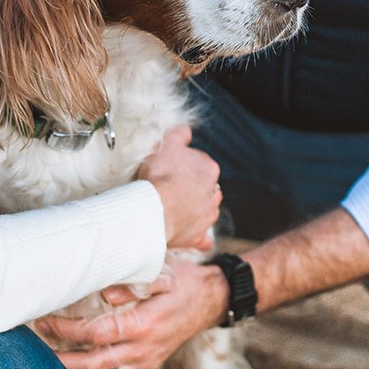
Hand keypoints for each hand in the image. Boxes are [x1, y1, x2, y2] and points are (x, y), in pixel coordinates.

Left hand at [36, 261, 229, 368]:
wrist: (213, 300)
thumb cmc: (184, 281)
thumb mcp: (163, 273)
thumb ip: (133, 283)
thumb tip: (104, 293)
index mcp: (144, 324)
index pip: (95, 334)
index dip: (66, 330)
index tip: (44, 320)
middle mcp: (143, 349)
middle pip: (92, 364)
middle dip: (60, 359)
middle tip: (34, 350)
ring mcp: (145, 361)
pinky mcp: (146, 366)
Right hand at [137, 126, 220, 250]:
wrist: (155, 209)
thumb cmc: (160, 176)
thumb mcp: (167, 145)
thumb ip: (179, 134)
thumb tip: (186, 129)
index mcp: (209, 169)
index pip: (199, 163)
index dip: (182, 165)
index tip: (169, 169)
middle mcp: (214, 193)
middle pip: (203, 187)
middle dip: (190, 188)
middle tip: (168, 189)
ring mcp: (207, 216)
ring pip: (204, 210)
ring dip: (193, 210)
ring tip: (173, 210)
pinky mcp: (198, 235)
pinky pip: (202, 238)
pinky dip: (199, 238)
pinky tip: (195, 239)